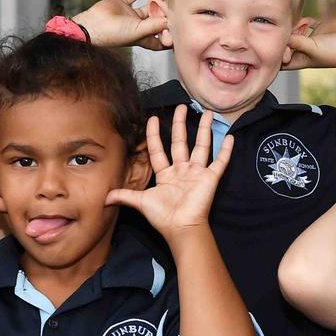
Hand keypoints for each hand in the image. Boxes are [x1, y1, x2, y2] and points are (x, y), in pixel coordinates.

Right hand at [73, 0, 168, 49]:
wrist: (92, 25)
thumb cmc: (113, 35)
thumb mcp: (138, 32)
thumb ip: (154, 25)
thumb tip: (170, 21)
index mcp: (143, 38)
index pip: (160, 40)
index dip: (169, 38)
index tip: (179, 32)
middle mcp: (138, 27)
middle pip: (156, 22)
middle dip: (164, 16)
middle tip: (170, 8)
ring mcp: (129, 16)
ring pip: (146, 10)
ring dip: (153, 5)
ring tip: (157, 0)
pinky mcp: (120, 5)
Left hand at [107, 105, 229, 237]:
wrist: (181, 228)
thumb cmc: (163, 217)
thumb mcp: (141, 202)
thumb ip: (125, 196)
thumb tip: (106, 197)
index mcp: (166, 174)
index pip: (158, 149)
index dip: (154, 135)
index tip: (152, 118)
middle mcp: (182, 170)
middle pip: (180, 142)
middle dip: (180, 124)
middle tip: (181, 107)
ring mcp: (197, 173)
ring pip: (201, 146)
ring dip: (205, 130)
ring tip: (208, 114)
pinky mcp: (210, 178)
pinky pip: (219, 161)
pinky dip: (226, 150)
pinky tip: (229, 137)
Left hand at [282, 19, 335, 69]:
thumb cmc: (334, 52)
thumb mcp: (312, 48)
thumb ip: (297, 41)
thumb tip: (283, 36)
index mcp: (301, 60)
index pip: (282, 60)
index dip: (276, 53)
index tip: (277, 44)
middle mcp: (305, 50)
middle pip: (287, 44)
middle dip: (283, 37)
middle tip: (283, 30)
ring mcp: (311, 38)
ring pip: (295, 31)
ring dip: (293, 27)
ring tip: (296, 26)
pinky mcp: (319, 28)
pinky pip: (306, 23)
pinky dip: (304, 20)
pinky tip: (305, 22)